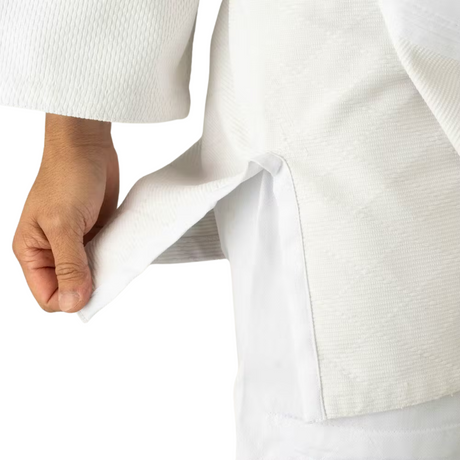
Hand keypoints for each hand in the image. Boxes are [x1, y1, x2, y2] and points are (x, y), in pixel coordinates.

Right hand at [12, 114, 119, 312]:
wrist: (87, 147)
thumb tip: (72, 303)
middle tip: (106, 270)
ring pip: (89, 274)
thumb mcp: (64, 225)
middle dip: (88, 286)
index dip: (68, 299)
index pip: (48, 296)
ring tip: (114, 257)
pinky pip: (103, 257)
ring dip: (103, 272)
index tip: (91, 287)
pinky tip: (121, 251)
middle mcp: (51, 251)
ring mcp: (74, 243)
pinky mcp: (94, 234)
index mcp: (32, 252)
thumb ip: (69, 265)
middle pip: (70, 288)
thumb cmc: (67, 178)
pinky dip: (112, 258)